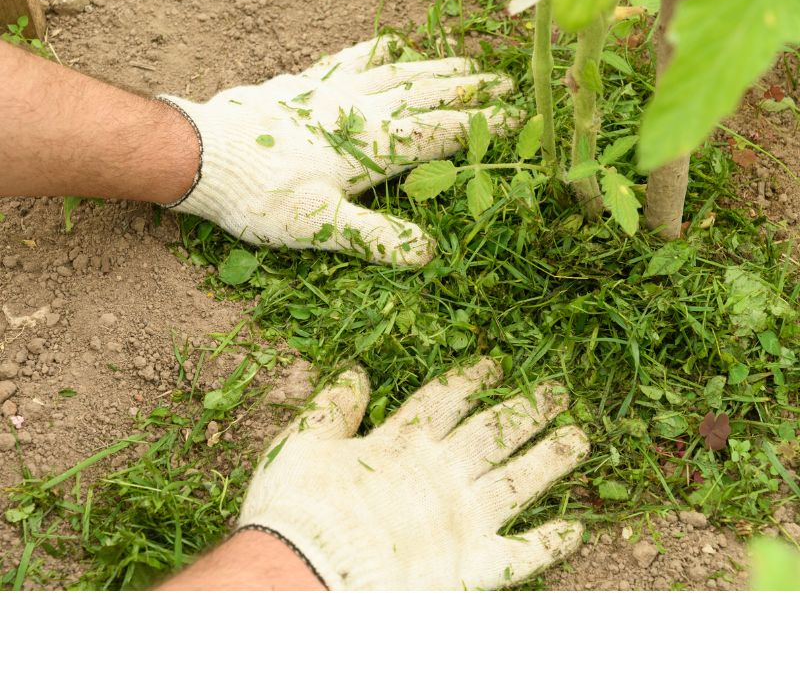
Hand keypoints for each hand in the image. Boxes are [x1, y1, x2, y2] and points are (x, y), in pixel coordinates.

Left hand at [161, 36, 516, 265]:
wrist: (205, 156)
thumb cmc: (262, 196)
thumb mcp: (320, 226)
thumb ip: (375, 237)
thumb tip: (427, 253)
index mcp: (372, 147)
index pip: (439, 132)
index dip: (481, 124)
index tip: (517, 116)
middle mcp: (360, 111)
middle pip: (426, 94)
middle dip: (468, 89)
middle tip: (504, 80)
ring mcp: (333, 92)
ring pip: (397, 73)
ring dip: (435, 67)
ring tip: (465, 61)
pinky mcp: (306, 84)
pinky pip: (352, 59)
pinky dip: (378, 52)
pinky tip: (391, 45)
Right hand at [237, 357, 589, 589]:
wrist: (305, 577)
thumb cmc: (299, 511)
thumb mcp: (305, 443)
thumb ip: (334, 406)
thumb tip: (355, 372)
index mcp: (406, 442)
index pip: (448, 398)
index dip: (474, 378)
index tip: (497, 364)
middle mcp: (444, 473)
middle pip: (496, 431)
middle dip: (528, 409)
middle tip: (559, 392)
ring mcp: (465, 518)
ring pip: (521, 480)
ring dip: (552, 459)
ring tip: (581, 439)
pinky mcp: (474, 565)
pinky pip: (524, 553)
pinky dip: (551, 542)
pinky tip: (577, 530)